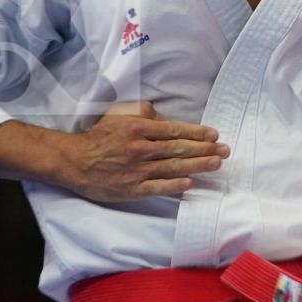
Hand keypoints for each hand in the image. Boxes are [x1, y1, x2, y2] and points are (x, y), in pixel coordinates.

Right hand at [49, 101, 230, 201]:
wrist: (75, 162)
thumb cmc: (99, 136)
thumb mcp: (119, 115)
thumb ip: (143, 113)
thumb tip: (165, 118)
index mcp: (138, 129)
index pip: (174, 130)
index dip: (196, 132)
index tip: (214, 134)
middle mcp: (140, 149)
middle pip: (179, 149)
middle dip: (205, 149)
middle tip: (225, 150)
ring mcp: (137, 171)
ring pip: (173, 167)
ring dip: (198, 165)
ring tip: (217, 163)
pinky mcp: (133, 189)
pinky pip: (158, 187)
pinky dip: (175, 186)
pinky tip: (191, 183)